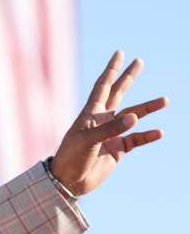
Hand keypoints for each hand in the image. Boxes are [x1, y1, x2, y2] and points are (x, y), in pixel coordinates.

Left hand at [50, 51, 167, 195]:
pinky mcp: (117, 150)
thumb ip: (111, 129)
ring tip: (165, 100)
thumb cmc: (72, 155)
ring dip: (147, 108)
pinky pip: (136, 140)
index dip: (111, 69)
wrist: (69, 180)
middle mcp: (102, 119)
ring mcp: (111, 134)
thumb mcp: (88, 140)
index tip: (119, 53)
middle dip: (128, 77)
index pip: (103, 85)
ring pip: (133, 117)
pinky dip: (147, 136)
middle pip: (119, 93)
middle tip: (139, 61)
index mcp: (91, 112)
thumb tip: (135, 117)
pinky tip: (159, 132)